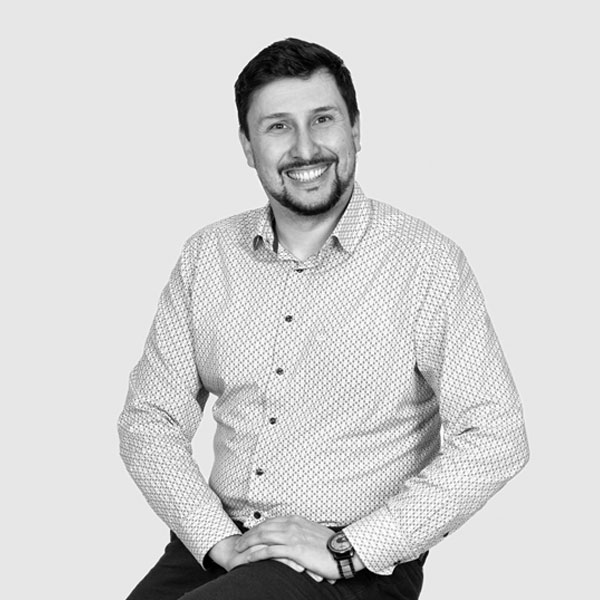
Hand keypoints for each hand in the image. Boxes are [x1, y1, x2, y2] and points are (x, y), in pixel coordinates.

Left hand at [235, 515, 360, 581]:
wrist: (342, 551)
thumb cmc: (329, 546)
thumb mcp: (312, 533)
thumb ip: (300, 532)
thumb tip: (293, 538)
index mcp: (296, 520)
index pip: (271, 521)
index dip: (257, 527)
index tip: (249, 534)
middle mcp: (292, 525)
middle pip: (264, 527)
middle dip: (249, 534)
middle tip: (238, 542)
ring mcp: (292, 537)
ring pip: (263, 537)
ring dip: (248, 542)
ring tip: (239, 549)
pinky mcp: (294, 550)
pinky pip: (270, 551)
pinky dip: (257, 554)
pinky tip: (248, 559)